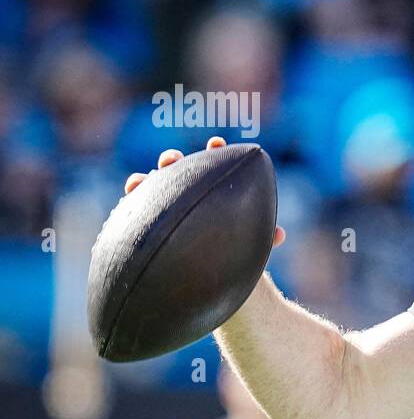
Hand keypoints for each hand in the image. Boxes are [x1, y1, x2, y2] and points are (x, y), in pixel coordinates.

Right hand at [125, 136, 285, 247]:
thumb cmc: (231, 251)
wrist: (208, 275)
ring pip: (151, 187)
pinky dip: (132, 202)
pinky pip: (134, 211)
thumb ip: (262, 237)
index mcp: (212, 190)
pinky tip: (127, 202)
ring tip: (139, 183)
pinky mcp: (146, 222)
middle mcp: (185, 193)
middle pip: (177, 170)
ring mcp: (164, 206)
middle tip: (171, 160)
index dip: (215, 151)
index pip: (214, 164)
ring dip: (144, 181)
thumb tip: (280, 235)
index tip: (217, 143)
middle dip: (172, 161)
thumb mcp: (248, 244)